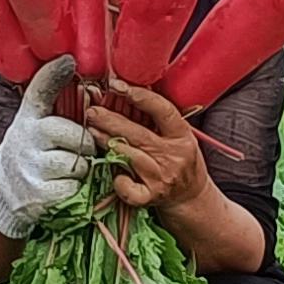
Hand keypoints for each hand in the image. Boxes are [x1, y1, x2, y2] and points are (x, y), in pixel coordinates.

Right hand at [0, 56, 93, 239]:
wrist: (4, 195)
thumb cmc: (28, 152)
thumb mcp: (31, 123)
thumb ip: (47, 98)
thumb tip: (68, 60)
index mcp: (27, 119)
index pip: (38, 92)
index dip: (53, 75)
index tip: (69, 60)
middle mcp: (25, 139)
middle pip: (73, 134)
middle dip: (85, 144)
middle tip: (81, 150)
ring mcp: (30, 167)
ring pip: (77, 163)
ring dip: (80, 168)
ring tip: (68, 169)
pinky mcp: (38, 194)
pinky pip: (73, 187)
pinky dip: (73, 188)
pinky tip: (61, 185)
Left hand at [87, 84, 210, 213]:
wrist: (191, 196)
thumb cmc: (181, 160)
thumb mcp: (179, 135)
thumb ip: (158, 116)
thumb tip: (130, 88)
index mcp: (182, 136)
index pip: (163, 111)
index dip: (141, 97)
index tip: (119, 86)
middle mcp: (172, 156)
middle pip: (137, 134)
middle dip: (110, 120)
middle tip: (92, 111)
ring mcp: (160, 177)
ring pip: (127, 156)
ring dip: (106, 142)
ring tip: (92, 130)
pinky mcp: (150, 196)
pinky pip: (127, 188)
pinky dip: (118, 181)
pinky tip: (114, 172)